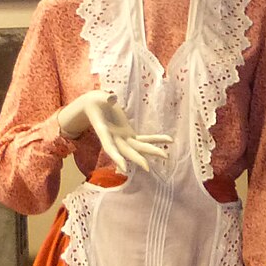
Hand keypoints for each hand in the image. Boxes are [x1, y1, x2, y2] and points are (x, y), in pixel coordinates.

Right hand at [55, 88, 171, 174]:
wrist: (95, 107)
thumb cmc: (95, 102)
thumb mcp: (99, 98)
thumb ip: (107, 99)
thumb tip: (112, 97)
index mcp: (103, 131)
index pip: (109, 146)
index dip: (116, 156)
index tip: (124, 168)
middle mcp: (114, 138)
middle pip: (127, 151)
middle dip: (137, 159)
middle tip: (147, 168)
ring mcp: (123, 138)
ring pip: (138, 147)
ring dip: (152, 150)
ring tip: (166, 155)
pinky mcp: (129, 134)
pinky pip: (144, 139)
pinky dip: (155, 139)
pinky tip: (169, 140)